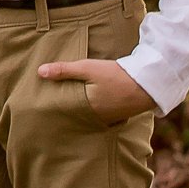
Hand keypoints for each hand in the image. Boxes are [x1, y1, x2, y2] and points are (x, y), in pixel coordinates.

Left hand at [37, 57, 156, 124]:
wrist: (148, 82)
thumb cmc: (116, 75)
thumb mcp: (88, 68)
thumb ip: (64, 70)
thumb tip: (39, 72)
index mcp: (87, 110)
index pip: (64, 111)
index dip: (53, 106)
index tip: (40, 103)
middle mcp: (97, 119)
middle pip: (74, 114)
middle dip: (64, 110)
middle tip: (47, 105)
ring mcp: (108, 118)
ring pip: (86, 114)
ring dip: (77, 109)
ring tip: (65, 101)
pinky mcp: (117, 115)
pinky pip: (98, 114)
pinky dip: (91, 108)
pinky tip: (86, 102)